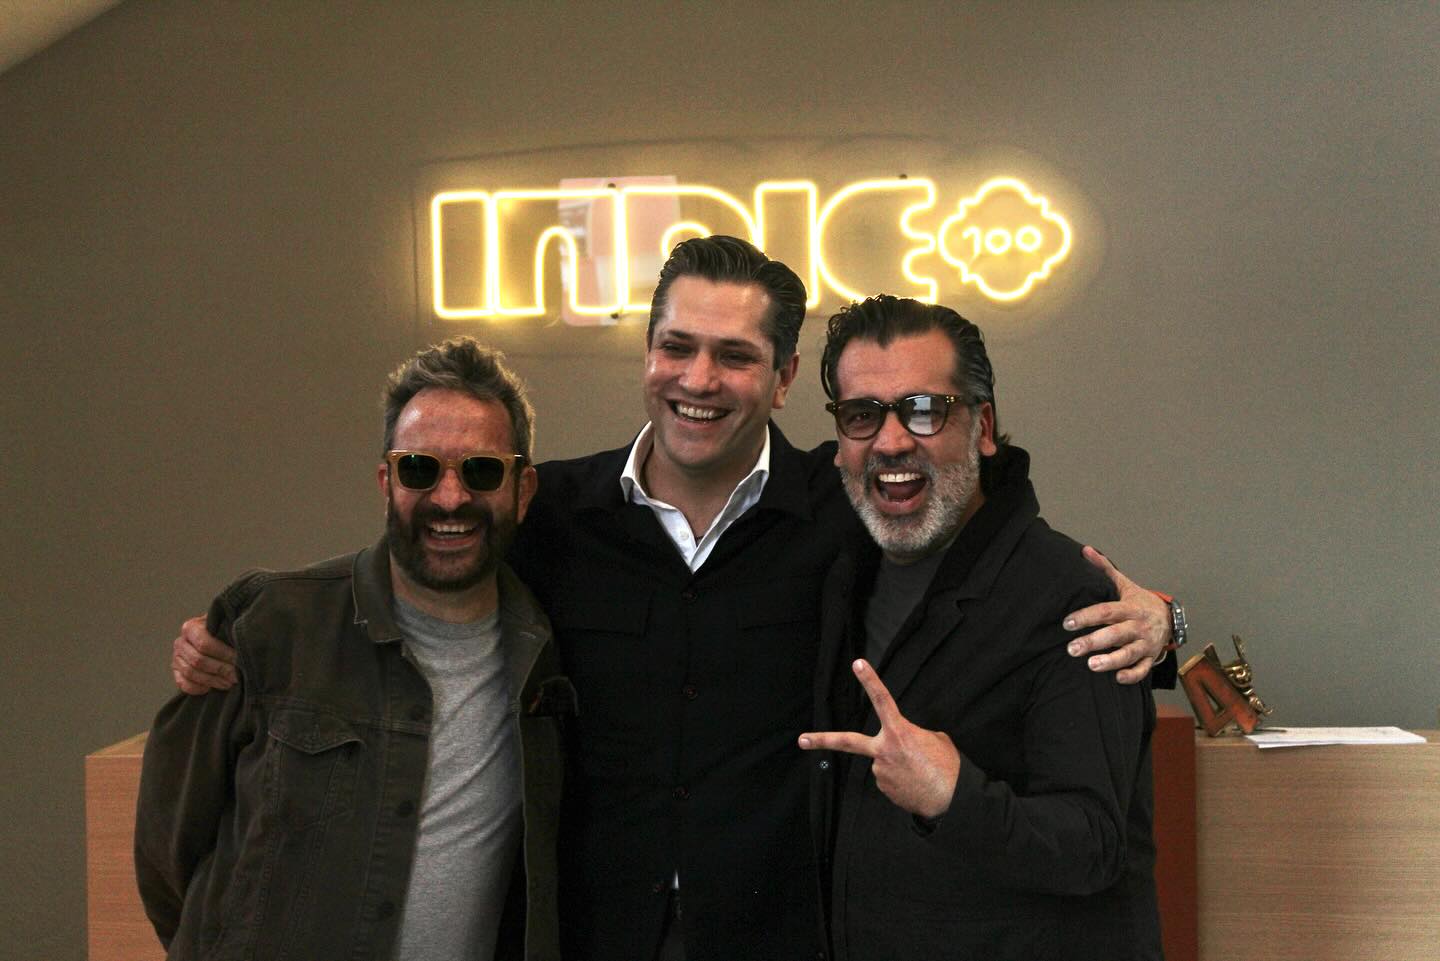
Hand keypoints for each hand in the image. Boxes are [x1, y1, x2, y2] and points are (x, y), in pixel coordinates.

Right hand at [171, 615, 237, 693]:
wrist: (216, 638)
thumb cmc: (224, 632)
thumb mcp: (227, 627)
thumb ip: (231, 634)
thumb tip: (243, 647)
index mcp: (191, 628)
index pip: (205, 644)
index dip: (224, 654)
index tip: (240, 661)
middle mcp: (180, 642)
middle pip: (198, 661)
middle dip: (220, 670)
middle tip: (237, 676)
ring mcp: (176, 658)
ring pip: (190, 673)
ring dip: (212, 680)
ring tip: (229, 683)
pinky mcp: (177, 672)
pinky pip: (183, 684)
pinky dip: (198, 688)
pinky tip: (212, 688)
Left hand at [799, 659, 959, 818]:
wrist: (952, 800)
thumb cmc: (948, 767)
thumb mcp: (936, 740)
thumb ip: (913, 735)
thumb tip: (903, 744)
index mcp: (900, 732)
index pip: (882, 700)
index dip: (870, 680)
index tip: (857, 663)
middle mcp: (884, 751)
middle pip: (847, 742)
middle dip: (822, 740)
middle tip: (801, 740)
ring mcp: (880, 772)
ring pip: (883, 761)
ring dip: (898, 764)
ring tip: (920, 771)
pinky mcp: (883, 788)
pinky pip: (889, 778)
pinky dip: (902, 779)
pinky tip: (916, 782)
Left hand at [1062, 545, 1171, 683]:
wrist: (1170, 617)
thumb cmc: (1139, 601)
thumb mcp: (1124, 584)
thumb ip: (1104, 569)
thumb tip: (1085, 550)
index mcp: (1130, 608)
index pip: (1106, 611)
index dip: (1087, 617)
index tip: (1068, 623)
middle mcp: (1138, 626)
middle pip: (1116, 634)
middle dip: (1093, 642)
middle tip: (1072, 649)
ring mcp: (1146, 643)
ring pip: (1129, 654)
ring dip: (1111, 661)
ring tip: (1091, 665)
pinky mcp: (1151, 657)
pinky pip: (1143, 669)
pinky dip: (1132, 675)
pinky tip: (1116, 678)